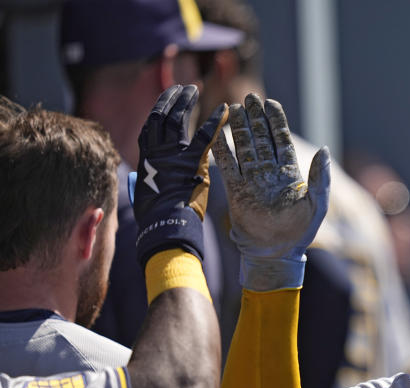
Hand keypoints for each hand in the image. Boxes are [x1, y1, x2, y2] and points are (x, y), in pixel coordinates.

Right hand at [134, 84, 226, 266]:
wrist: (165, 225)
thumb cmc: (155, 218)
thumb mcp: (142, 197)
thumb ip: (140, 183)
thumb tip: (134, 179)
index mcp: (146, 158)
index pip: (150, 127)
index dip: (158, 111)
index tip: (166, 101)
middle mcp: (156, 151)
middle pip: (162, 116)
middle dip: (171, 99)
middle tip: (183, 89)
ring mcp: (173, 154)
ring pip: (178, 119)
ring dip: (186, 102)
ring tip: (194, 90)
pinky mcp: (191, 162)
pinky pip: (205, 136)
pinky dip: (215, 121)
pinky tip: (224, 110)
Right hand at [211, 93, 329, 291]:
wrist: (277, 253)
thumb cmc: (301, 232)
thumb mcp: (316, 204)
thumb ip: (319, 177)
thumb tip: (325, 148)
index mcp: (290, 173)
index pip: (282, 140)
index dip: (276, 121)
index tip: (270, 103)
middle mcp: (270, 172)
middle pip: (261, 139)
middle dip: (255, 118)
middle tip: (249, 98)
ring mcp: (252, 180)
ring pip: (244, 148)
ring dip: (238, 129)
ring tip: (232, 108)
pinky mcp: (236, 191)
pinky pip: (227, 167)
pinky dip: (222, 150)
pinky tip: (217, 134)